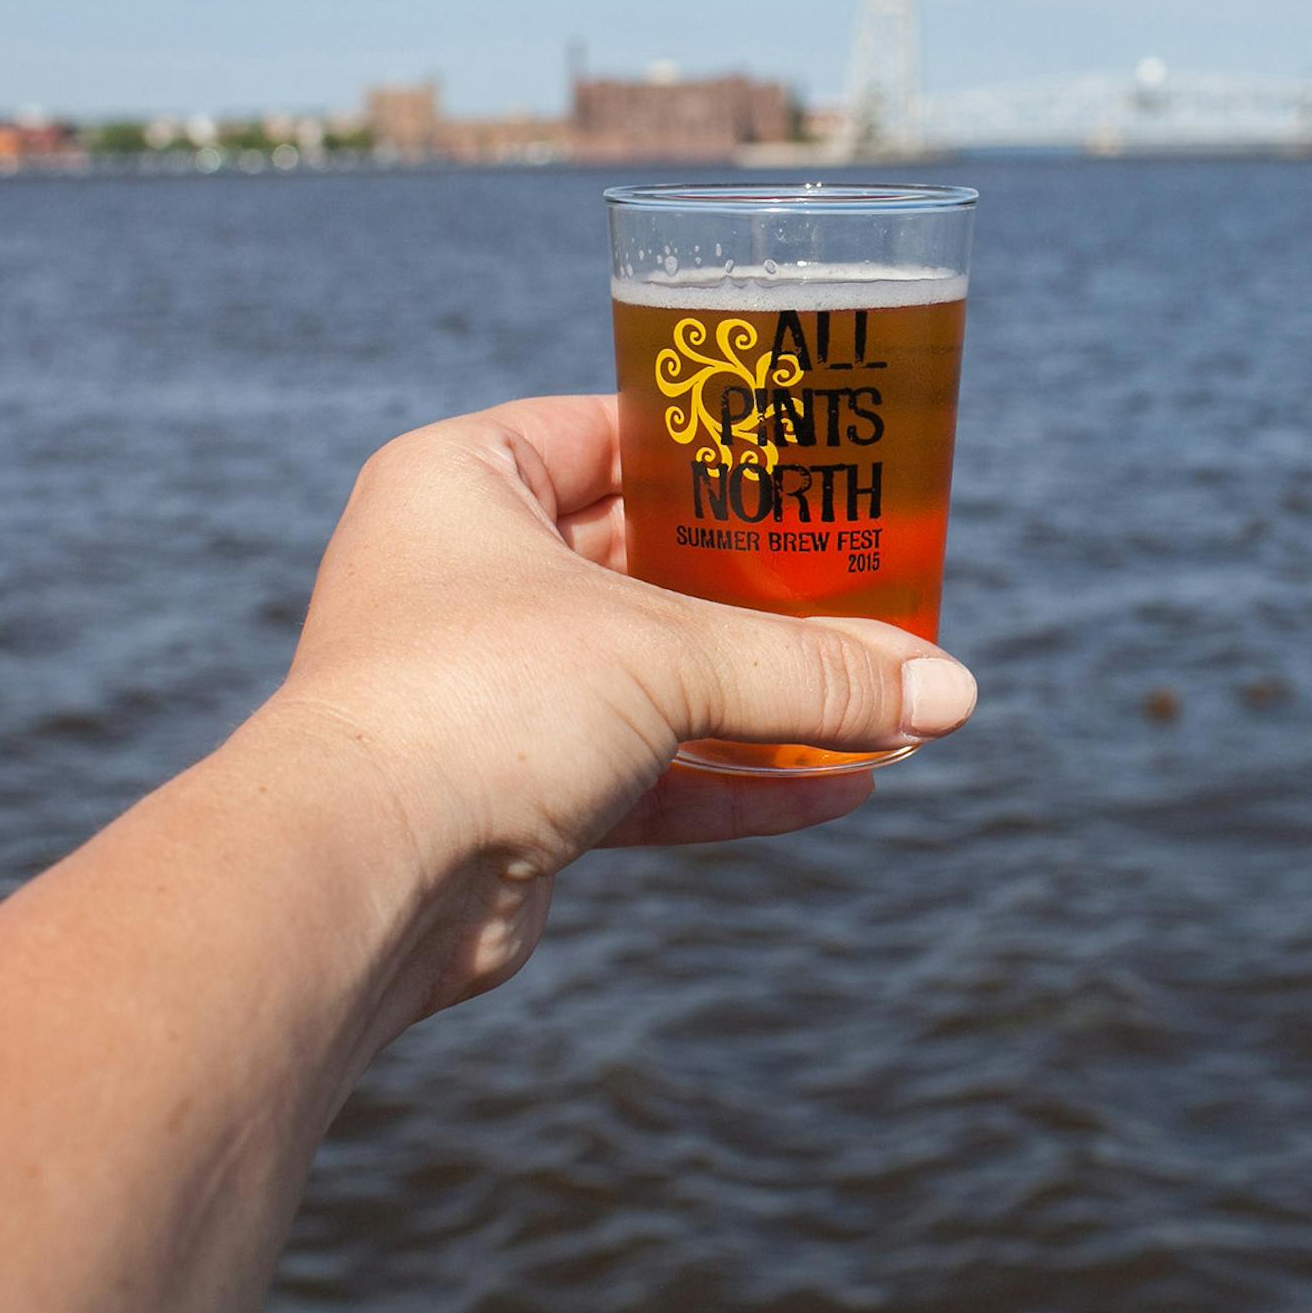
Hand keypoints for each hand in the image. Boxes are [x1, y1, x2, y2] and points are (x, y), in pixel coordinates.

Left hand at [273, 395, 975, 1016]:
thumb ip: (813, 669)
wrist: (358, 878)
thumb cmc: (482, 699)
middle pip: (656, 566)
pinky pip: (654, 772)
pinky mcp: (519, 791)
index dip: (721, 446)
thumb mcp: (667, 655)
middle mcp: (470, 577)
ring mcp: (493, 688)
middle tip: (879, 587)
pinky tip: (849, 788)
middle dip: (774, 592)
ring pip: (662, 678)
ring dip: (774, 698)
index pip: (615, 433)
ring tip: (894, 701)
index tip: (816, 461)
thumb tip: (953, 692)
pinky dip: (743, 779)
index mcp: (468, 482)